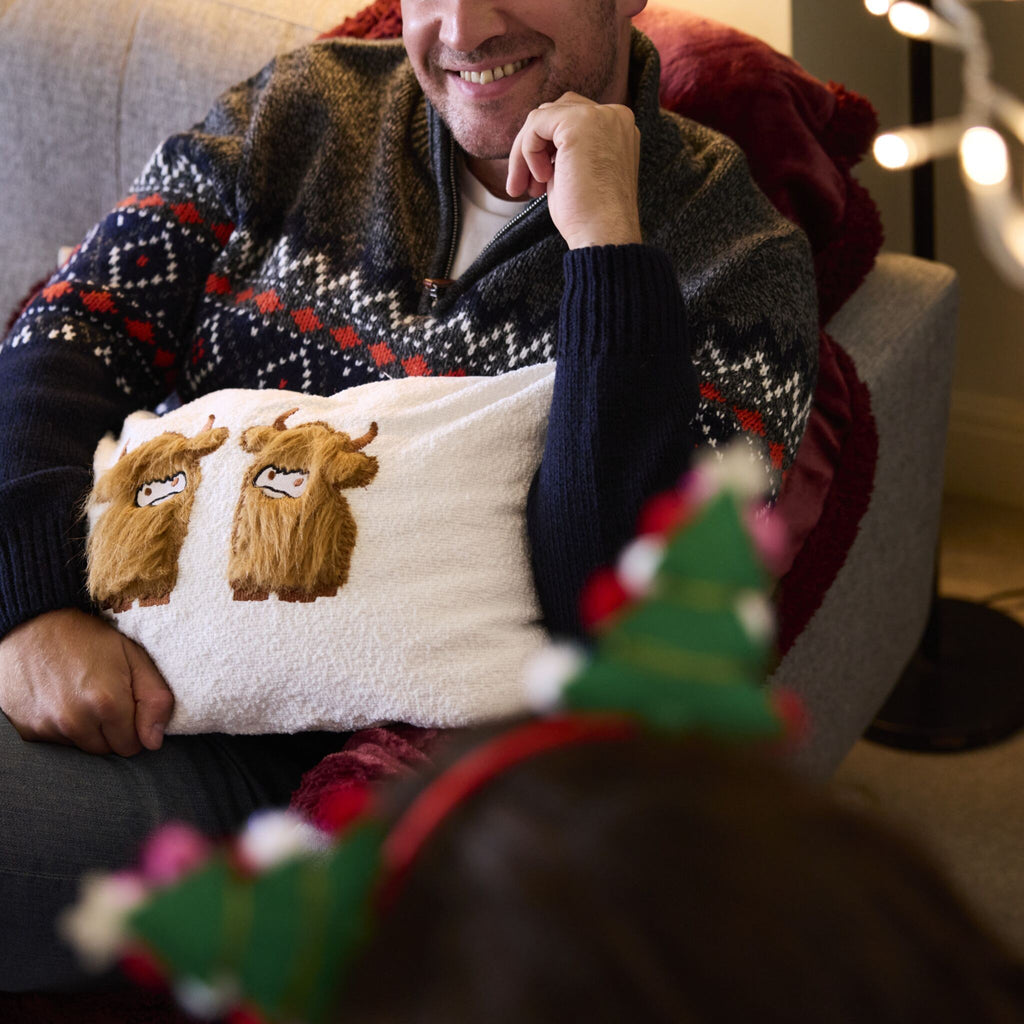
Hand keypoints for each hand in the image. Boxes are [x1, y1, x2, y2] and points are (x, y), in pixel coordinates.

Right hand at [0, 608, 173, 755]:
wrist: (34, 625)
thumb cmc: (89, 639)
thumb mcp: (134, 656)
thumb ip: (154, 698)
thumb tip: (155, 741)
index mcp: (108, 702)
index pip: (133, 745)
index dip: (134, 726)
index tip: (127, 704)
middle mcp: (76, 721)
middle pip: (108, 750)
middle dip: (113, 731)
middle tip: (105, 698)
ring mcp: (49, 727)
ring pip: (83, 748)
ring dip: (88, 731)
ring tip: (84, 698)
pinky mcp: (29, 730)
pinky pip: (58, 744)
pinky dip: (64, 729)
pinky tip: (63, 702)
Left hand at [506, 92, 642, 249]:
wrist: (603, 235)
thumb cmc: (590, 216)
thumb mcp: (577, 172)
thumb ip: (564, 150)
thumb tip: (534, 141)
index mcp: (617, 128)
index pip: (571, 119)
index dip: (547, 149)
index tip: (537, 183)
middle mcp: (613, 115)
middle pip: (555, 112)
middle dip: (534, 148)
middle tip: (525, 186)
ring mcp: (599, 116)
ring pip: (542, 117)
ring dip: (526, 153)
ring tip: (530, 188)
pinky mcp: (578, 123)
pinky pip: (536, 125)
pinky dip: (528, 153)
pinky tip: (540, 181)